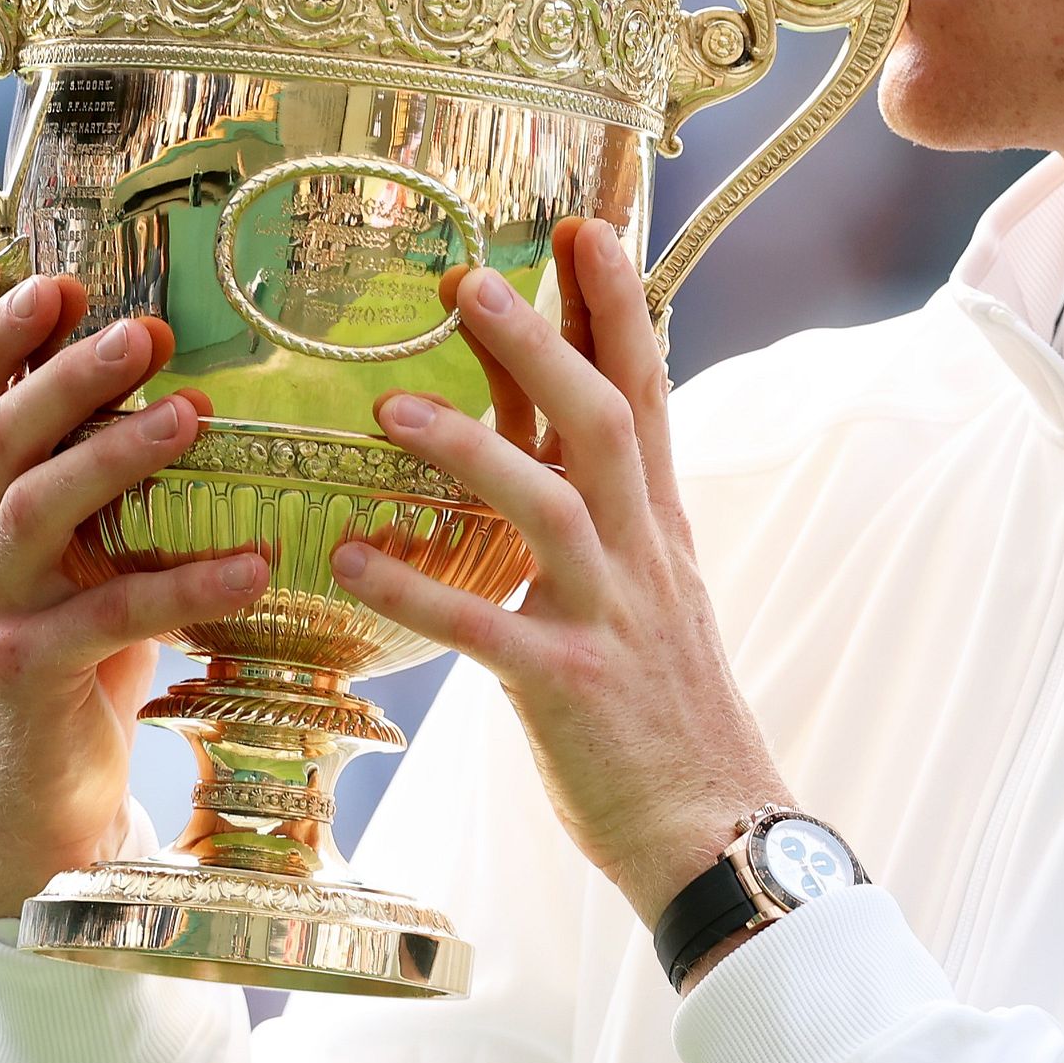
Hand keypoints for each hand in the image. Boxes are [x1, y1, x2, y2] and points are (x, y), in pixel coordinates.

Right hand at [0, 276, 273, 918]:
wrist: (38, 803)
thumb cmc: (82, 657)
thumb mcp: (88, 556)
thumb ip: (111, 484)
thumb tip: (201, 384)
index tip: (60, 281)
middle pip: (1, 436)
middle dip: (69, 374)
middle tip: (143, 331)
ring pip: (36, 510)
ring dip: (114, 455)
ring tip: (192, 416)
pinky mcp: (27, 673)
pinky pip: (109, 616)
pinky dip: (183, 586)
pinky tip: (252, 566)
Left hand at [333, 217, 791, 928]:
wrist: (718, 835)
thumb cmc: (672, 721)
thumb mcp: (657, 602)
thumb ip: (614, 527)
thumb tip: (563, 461)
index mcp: (662, 532)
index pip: (649, 394)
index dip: (618, 308)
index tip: (583, 227)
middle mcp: (644, 559)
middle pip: (606, 421)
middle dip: (545, 342)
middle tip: (472, 278)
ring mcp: (610, 620)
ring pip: (549, 505)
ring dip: (471, 448)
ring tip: (387, 408)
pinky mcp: (565, 689)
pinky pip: (482, 629)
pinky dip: (414, 589)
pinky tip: (345, 560)